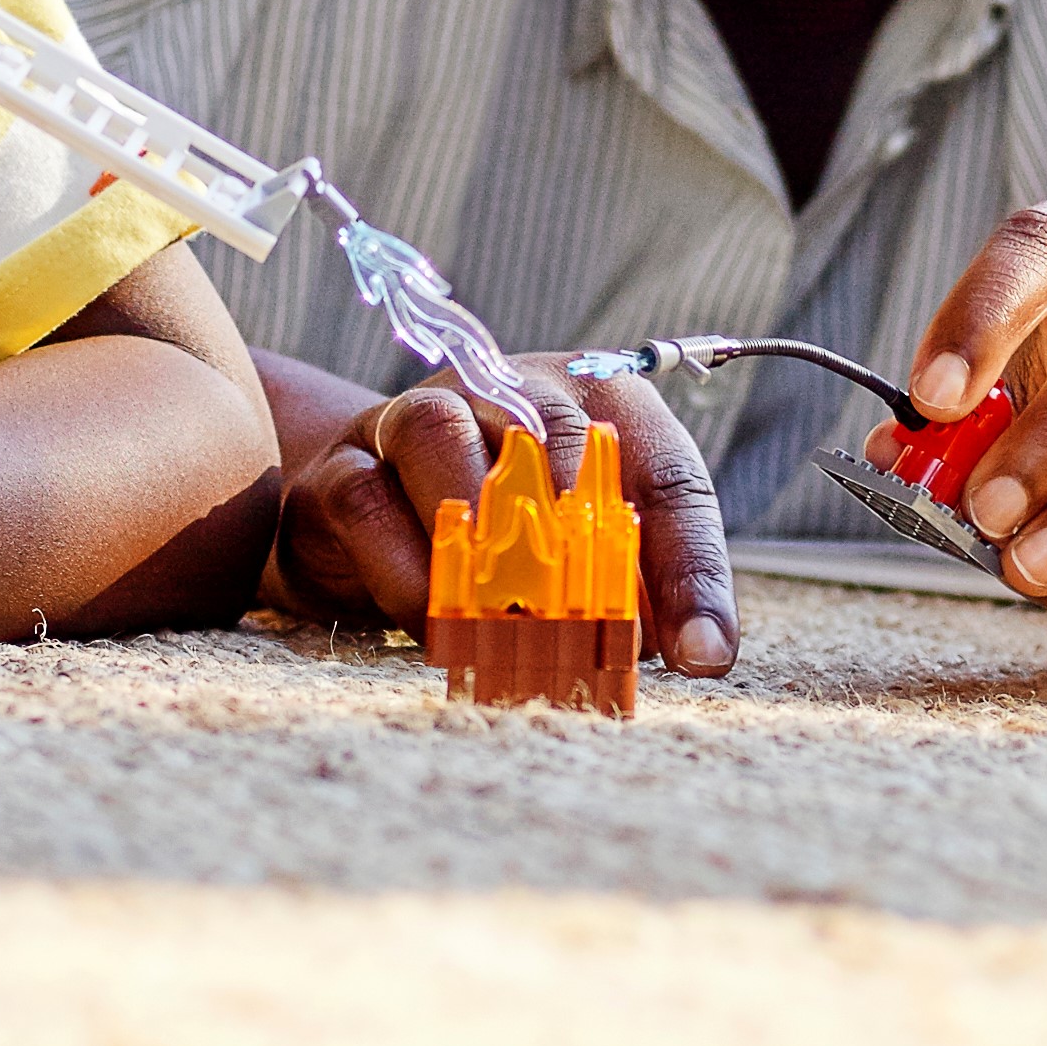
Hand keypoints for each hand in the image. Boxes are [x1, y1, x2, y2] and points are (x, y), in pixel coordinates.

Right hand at [268, 349, 737, 675]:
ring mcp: (416, 414)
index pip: (667, 473)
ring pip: (440, 438)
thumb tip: (700, 656)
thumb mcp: (587, 556)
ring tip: (505, 624)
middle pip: (553, 434)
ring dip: (478, 541)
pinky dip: (409, 571)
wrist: (368, 504)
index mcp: (596, 402)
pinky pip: (368, 500)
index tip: (701, 657)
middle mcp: (508, 389)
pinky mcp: (345, 467)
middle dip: (582, 548)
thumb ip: (645, 592)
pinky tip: (436, 624)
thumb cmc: (503, 529)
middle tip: (596, 640)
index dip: (689, 569)